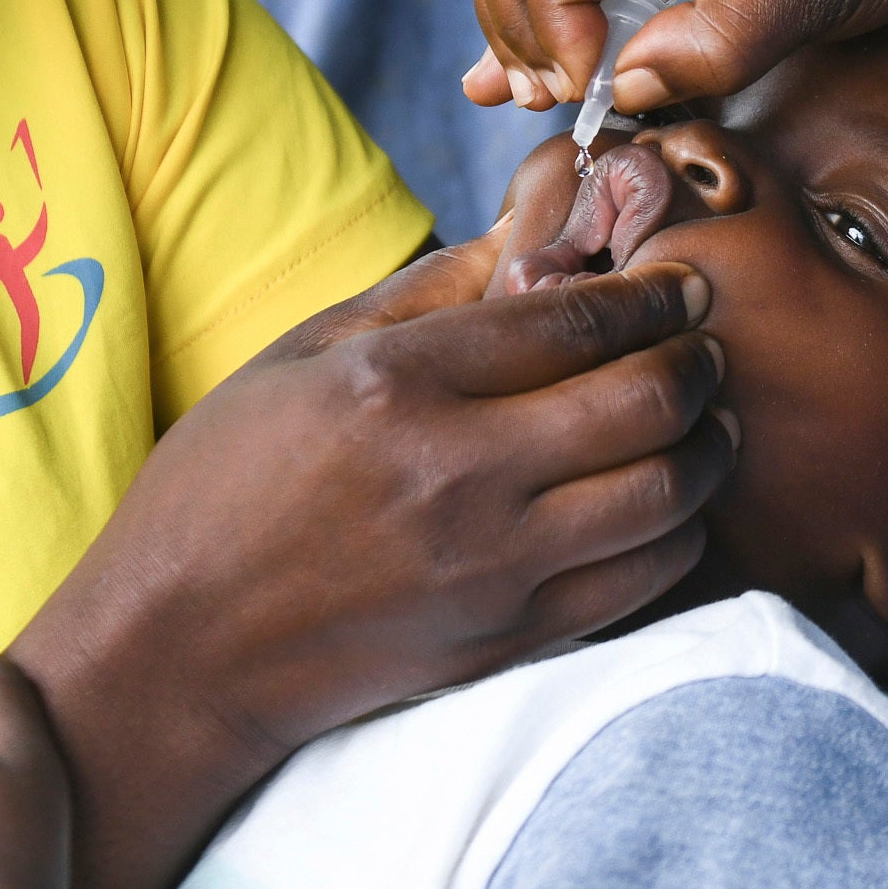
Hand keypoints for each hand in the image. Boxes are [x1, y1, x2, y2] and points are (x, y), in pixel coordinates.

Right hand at [7, 239, 737, 888]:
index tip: (678, 281)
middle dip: (697, 359)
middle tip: (702, 344)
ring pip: (667, 491)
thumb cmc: (223, 486)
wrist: (178, 653)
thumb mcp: (299, 355)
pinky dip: (681, 532)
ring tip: (706, 420)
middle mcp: (459, 474)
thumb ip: (424, 292)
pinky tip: (671, 504)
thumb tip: (531, 235)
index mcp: (400, 384)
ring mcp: (492, 567)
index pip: (578, 317)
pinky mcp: (508, 640)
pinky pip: (645, 579)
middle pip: (646, 398)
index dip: (651, 291)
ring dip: (709, 444)